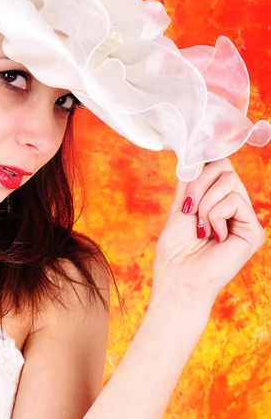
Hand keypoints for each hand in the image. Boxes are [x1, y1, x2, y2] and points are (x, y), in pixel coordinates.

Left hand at [152, 158, 265, 310]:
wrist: (178, 277)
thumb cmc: (176, 249)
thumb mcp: (180, 206)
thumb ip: (190, 182)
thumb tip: (194, 154)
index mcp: (218, 201)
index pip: (219, 165)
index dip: (205, 164)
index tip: (190, 170)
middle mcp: (235, 208)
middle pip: (225, 167)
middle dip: (198, 184)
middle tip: (189, 209)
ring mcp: (246, 219)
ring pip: (230, 181)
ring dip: (204, 202)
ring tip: (200, 227)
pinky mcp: (254, 231)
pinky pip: (235, 200)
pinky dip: (215, 214)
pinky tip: (213, 235)